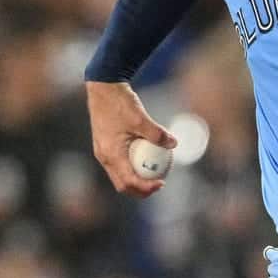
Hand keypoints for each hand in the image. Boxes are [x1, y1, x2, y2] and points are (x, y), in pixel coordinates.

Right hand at [85, 80, 176, 197]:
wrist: (103, 88)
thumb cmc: (120, 103)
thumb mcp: (140, 118)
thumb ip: (157, 133)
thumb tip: (174, 144)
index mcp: (111, 155)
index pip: (128, 181)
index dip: (146, 187)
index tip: (162, 184)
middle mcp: (104, 157)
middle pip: (122, 184)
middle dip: (140, 190)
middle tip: (159, 185)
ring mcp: (103, 152)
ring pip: (119, 175)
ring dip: (136, 180)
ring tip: (155, 176)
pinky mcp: (105, 145)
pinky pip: (119, 164)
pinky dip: (132, 167)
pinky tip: (147, 159)